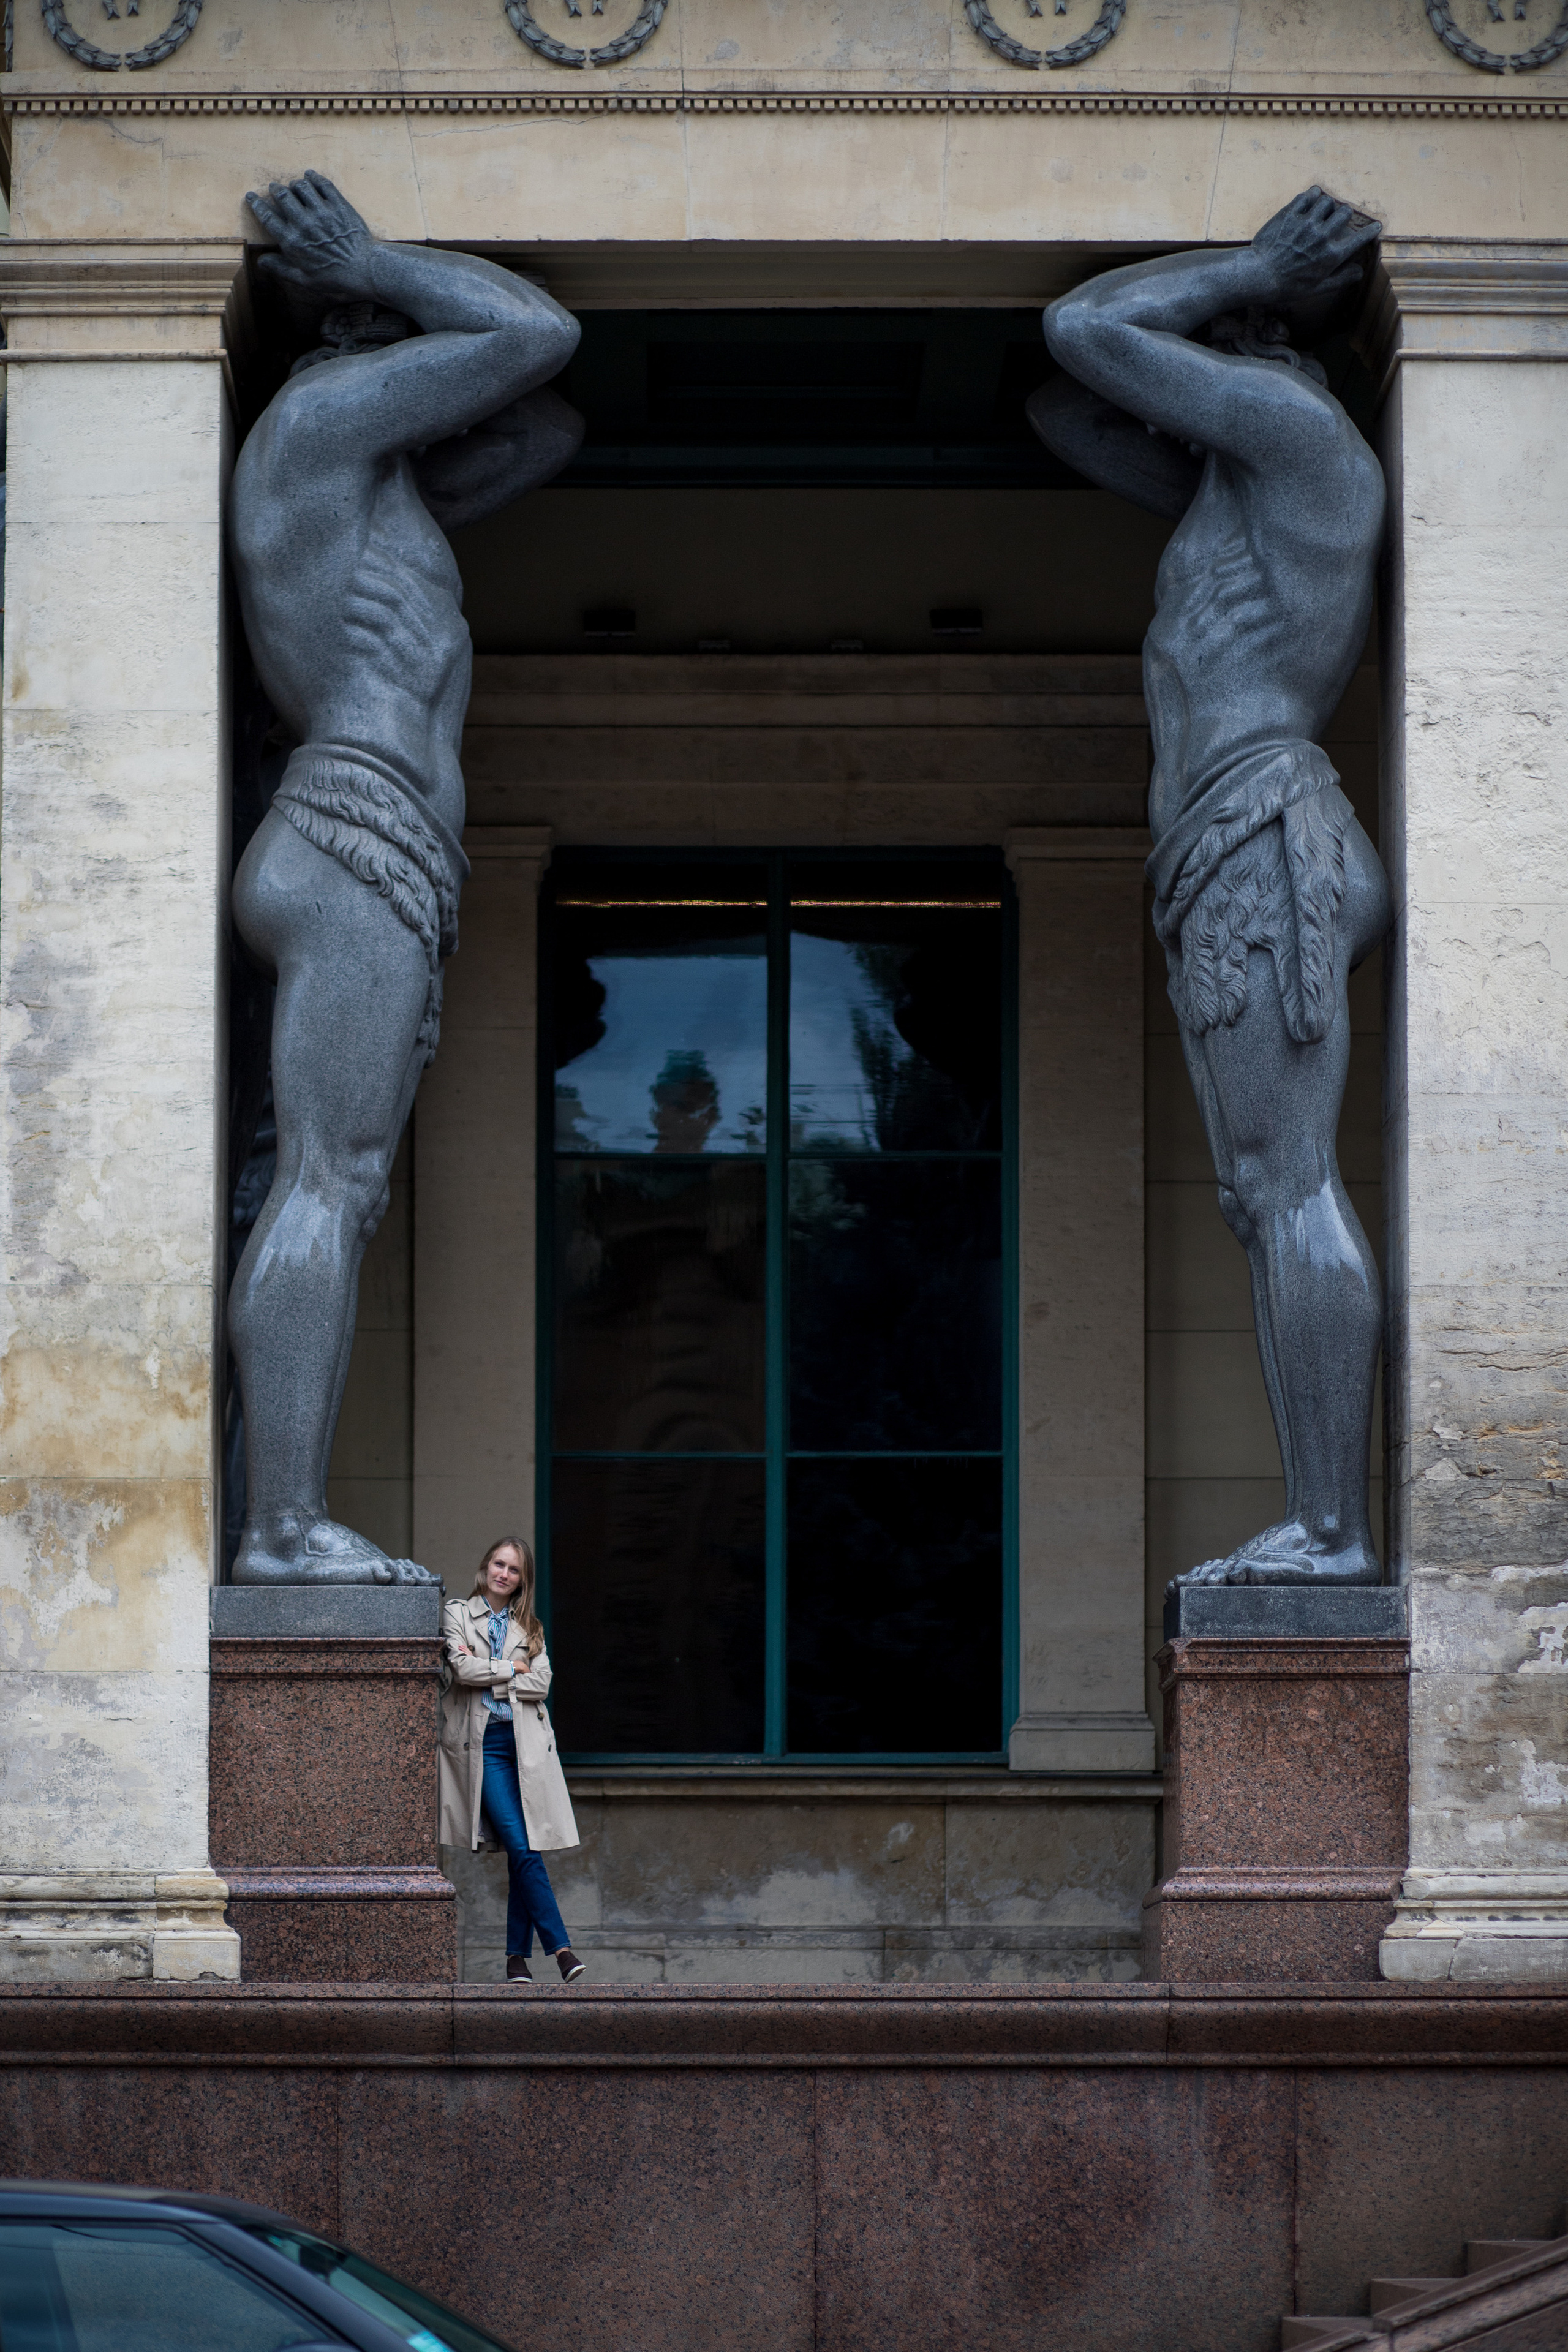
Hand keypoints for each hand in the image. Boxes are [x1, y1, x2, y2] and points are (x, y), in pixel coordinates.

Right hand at [245, 172, 375, 302]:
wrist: (364, 269)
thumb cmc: (334, 277)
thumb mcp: (305, 280)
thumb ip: (282, 269)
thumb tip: (261, 262)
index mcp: (292, 241)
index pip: (267, 216)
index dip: (256, 204)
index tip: (251, 196)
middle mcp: (304, 223)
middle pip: (282, 196)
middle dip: (275, 189)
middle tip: (275, 188)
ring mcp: (321, 212)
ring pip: (301, 187)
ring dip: (295, 184)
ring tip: (294, 186)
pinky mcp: (338, 204)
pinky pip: (322, 184)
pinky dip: (314, 178)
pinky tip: (310, 176)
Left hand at [1251, 186, 1379, 309]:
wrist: (1259, 276)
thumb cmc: (1288, 286)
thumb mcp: (1317, 289)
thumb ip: (1340, 279)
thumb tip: (1360, 272)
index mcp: (1332, 255)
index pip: (1359, 238)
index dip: (1371, 231)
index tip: (1376, 226)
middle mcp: (1322, 236)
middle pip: (1345, 212)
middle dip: (1344, 214)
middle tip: (1338, 218)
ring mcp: (1306, 223)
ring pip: (1327, 201)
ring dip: (1327, 204)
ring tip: (1321, 210)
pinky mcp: (1290, 214)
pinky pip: (1307, 195)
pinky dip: (1312, 195)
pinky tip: (1310, 199)